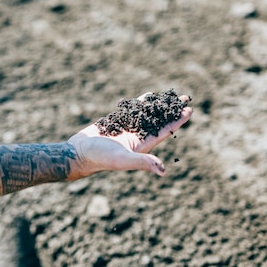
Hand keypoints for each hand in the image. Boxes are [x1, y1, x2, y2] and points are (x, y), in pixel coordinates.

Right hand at [67, 94, 192, 178]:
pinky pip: (132, 111)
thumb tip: (164, 171)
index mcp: (142, 146)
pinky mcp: (115, 123)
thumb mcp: (123, 160)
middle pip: (159, 120)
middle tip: (185, 98)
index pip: (165, 131)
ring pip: (147, 114)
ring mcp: (126, 129)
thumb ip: (143, 163)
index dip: (177, 121)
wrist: (78, 153)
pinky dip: (141, 104)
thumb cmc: (99, 158)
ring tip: (170, 95)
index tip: (189, 110)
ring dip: (159, 105)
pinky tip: (148, 96)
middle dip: (172, 110)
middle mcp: (137, 137)